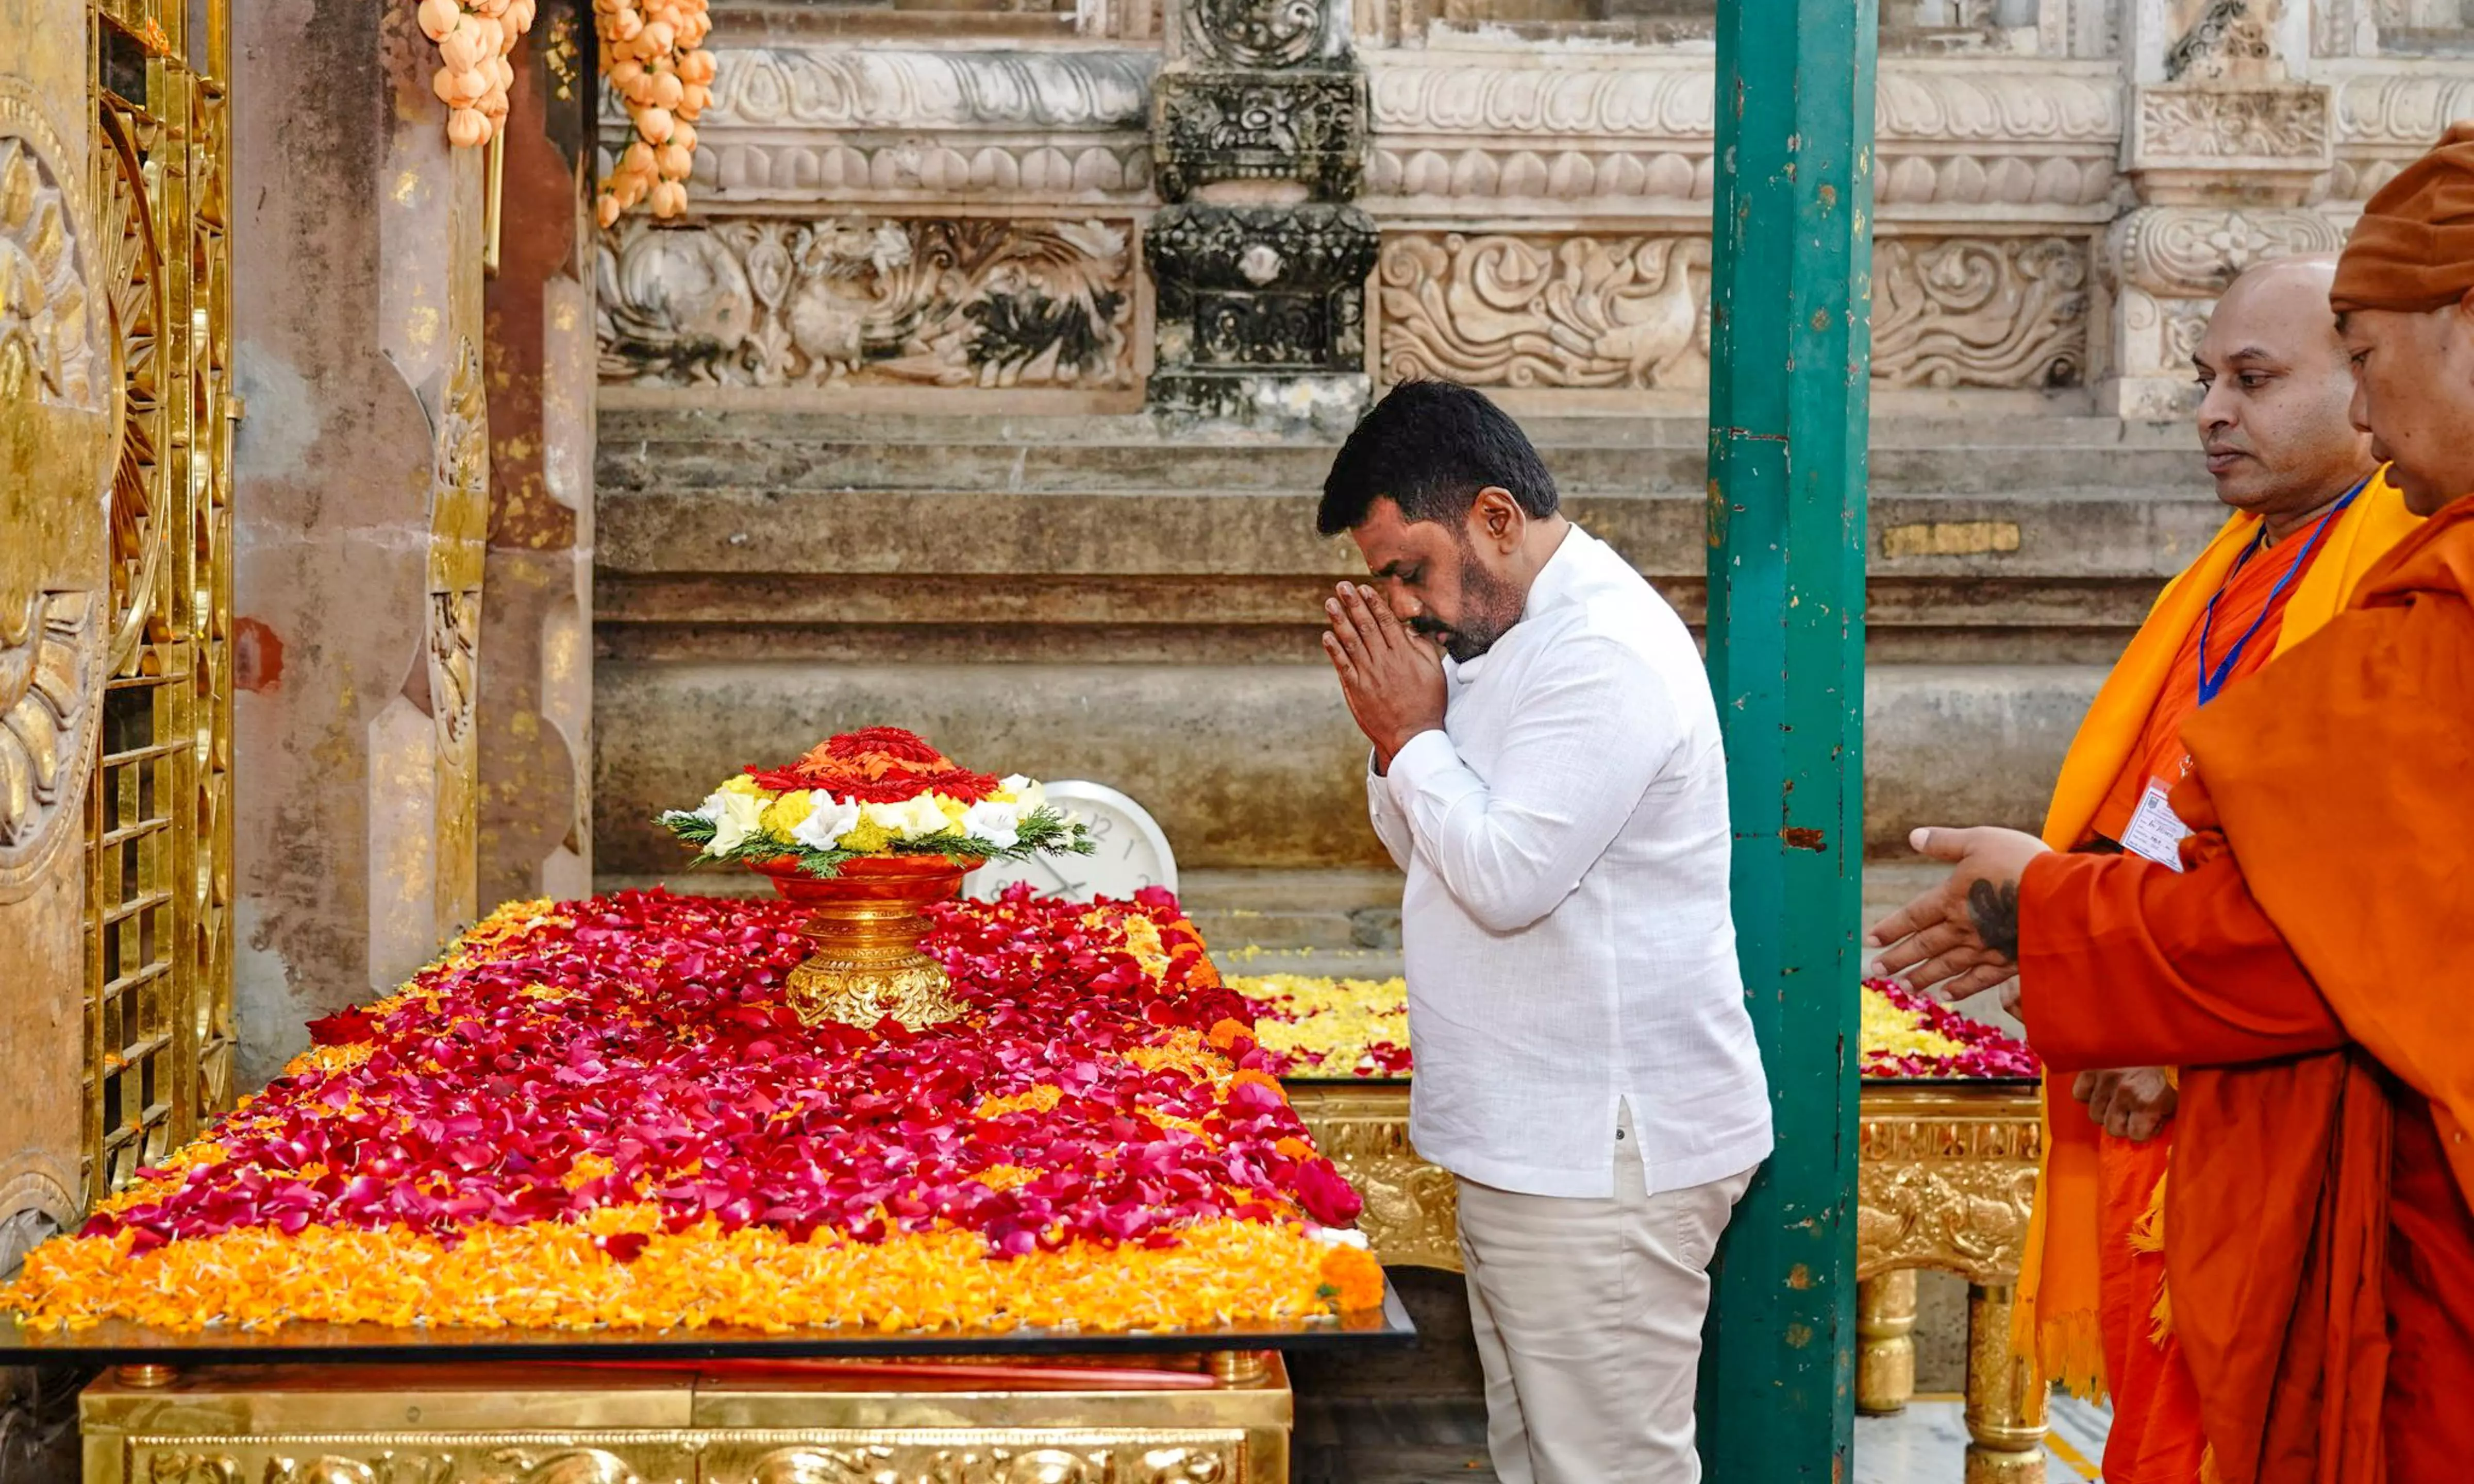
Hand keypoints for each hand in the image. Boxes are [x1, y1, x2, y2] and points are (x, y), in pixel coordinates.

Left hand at [1322, 582, 1445, 767]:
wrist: (1412, 736)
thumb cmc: (1427, 703)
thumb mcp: (1434, 671)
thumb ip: (1422, 646)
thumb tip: (1409, 627)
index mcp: (1404, 654)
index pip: (1386, 621)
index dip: (1373, 603)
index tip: (1364, 588)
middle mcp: (1384, 661)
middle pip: (1366, 626)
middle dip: (1353, 604)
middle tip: (1342, 586)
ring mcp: (1368, 675)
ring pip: (1351, 642)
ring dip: (1339, 620)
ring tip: (1330, 603)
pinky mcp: (1356, 690)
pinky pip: (1342, 665)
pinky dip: (1334, 649)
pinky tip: (1327, 635)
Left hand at [1866, 825, 2052, 1009]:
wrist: (2063, 898)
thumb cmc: (2022, 863)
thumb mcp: (1980, 840)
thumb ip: (1946, 842)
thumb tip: (1913, 837)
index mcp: (1951, 899)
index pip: (1913, 916)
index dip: (1891, 928)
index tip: (1871, 941)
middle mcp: (1962, 928)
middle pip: (1924, 946)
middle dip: (1899, 958)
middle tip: (1876, 970)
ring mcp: (1985, 949)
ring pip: (1946, 966)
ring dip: (1923, 976)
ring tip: (1905, 986)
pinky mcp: (2008, 962)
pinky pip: (1978, 980)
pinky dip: (1960, 988)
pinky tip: (1947, 995)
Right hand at [2071, 1067, 2176, 1140]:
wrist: (2155, 1035)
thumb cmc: (2167, 1068)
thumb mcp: (2173, 1096)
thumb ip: (2160, 1116)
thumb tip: (2148, 1132)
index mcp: (2148, 1101)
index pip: (2136, 1135)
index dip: (2141, 1130)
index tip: (2145, 1121)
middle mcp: (2124, 1093)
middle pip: (2112, 1128)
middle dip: (2121, 1123)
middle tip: (2128, 1113)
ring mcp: (2105, 1080)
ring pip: (2095, 1114)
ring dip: (2105, 1110)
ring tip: (2114, 1100)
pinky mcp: (2090, 1068)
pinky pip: (2080, 1093)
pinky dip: (2089, 1094)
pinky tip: (2100, 1089)